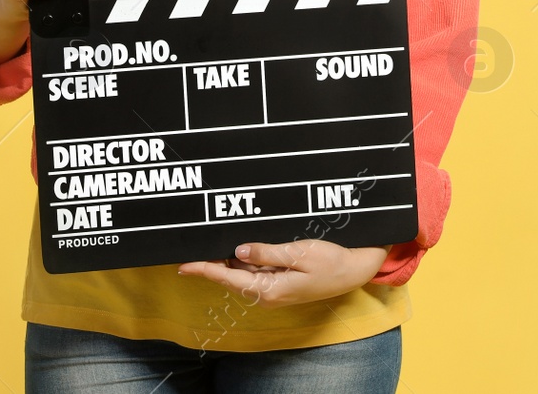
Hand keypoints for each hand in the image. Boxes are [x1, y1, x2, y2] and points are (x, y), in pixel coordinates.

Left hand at [177, 240, 389, 306]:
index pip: (228, 277)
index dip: (204, 269)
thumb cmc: (330, 261)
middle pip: (230, 277)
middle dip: (210, 263)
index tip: (183, 265)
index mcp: (269, 289)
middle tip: (190, 248)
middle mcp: (267, 294)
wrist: (353, 271)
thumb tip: (238, 250)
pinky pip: (254, 272)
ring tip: (208, 243)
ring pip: (241, 274)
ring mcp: (273, 291)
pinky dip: (242, 261)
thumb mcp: (298, 253)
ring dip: (225, 261)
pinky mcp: (279, 284)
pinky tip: (235, 248)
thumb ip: (266, 252)